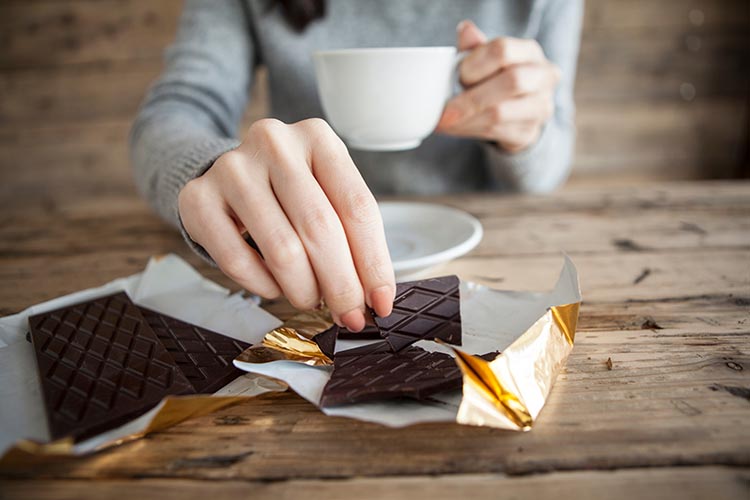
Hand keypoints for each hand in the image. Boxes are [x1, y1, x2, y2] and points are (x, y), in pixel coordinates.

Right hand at [178, 118, 394, 330]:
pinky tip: (275, 288)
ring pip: (282, 249)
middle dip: (341, 285)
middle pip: (320, 228)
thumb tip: (376, 296)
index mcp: (317, 137)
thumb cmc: (291, 192)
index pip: (358, 207)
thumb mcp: (327, 193)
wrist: (229, 175)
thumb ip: (353, 236)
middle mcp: (274, 143)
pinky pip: (237, 260)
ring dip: (304, 289)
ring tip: (311, 299)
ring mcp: (232, 168)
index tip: (382, 302)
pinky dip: (264, 286)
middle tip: (349, 315)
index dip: (373, 262)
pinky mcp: (198, 198)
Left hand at [436, 20, 560, 152]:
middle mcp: (542, 77)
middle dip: (472, 99)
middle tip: (445, 111)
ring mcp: (540, 107)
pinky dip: (469, 131)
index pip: (503, 50)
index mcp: (529, 52)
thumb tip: (465, 30)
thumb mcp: (485, 59)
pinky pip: (496, 132)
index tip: (457, 75)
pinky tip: (454, 128)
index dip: (476, 63)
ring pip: (501, 113)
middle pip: (511, 82)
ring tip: (444, 122)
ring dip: (466, 119)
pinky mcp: (530, 132)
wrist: (518, 111)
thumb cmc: (497, 77)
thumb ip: (475, 47)